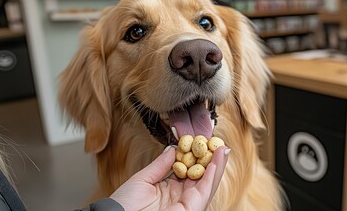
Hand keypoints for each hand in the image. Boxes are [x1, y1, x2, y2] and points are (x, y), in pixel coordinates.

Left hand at [110, 145, 229, 210]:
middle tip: (218, 142)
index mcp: (169, 191)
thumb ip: (160, 165)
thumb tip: (173, 149)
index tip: (200, 141)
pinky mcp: (190, 209)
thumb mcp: (142, 179)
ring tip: (222, 147)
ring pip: (207, 183)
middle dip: (211, 159)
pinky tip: (216, 160)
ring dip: (217, 164)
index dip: (196, 156)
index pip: (188, 171)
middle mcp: (180, 198)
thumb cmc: (124, 205)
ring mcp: (186, 205)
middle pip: (201, 176)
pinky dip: (212, 175)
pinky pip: (205, 191)